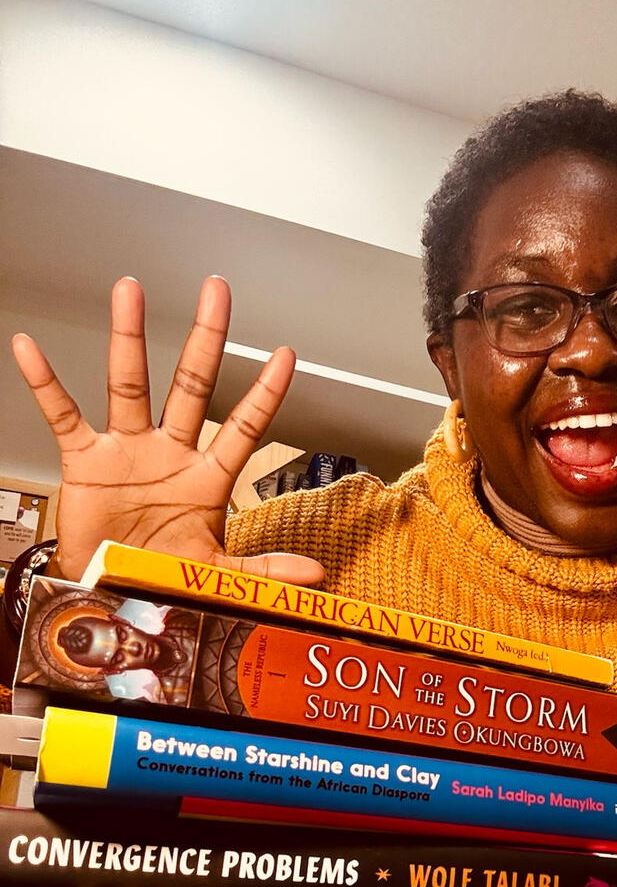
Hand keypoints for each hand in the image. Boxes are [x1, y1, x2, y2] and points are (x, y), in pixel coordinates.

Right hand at [11, 276, 324, 584]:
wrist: (111, 595)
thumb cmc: (162, 578)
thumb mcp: (217, 574)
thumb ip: (265, 570)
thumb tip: (315, 574)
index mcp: (206, 478)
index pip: (244, 427)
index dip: (265, 393)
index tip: (286, 354)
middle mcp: (169, 453)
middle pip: (192, 385)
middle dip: (206, 339)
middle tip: (217, 292)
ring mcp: (128, 452)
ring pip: (130, 384)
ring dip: (129, 339)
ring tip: (130, 291)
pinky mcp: (86, 461)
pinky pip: (64, 416)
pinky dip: (46, 384)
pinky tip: (31, 349)